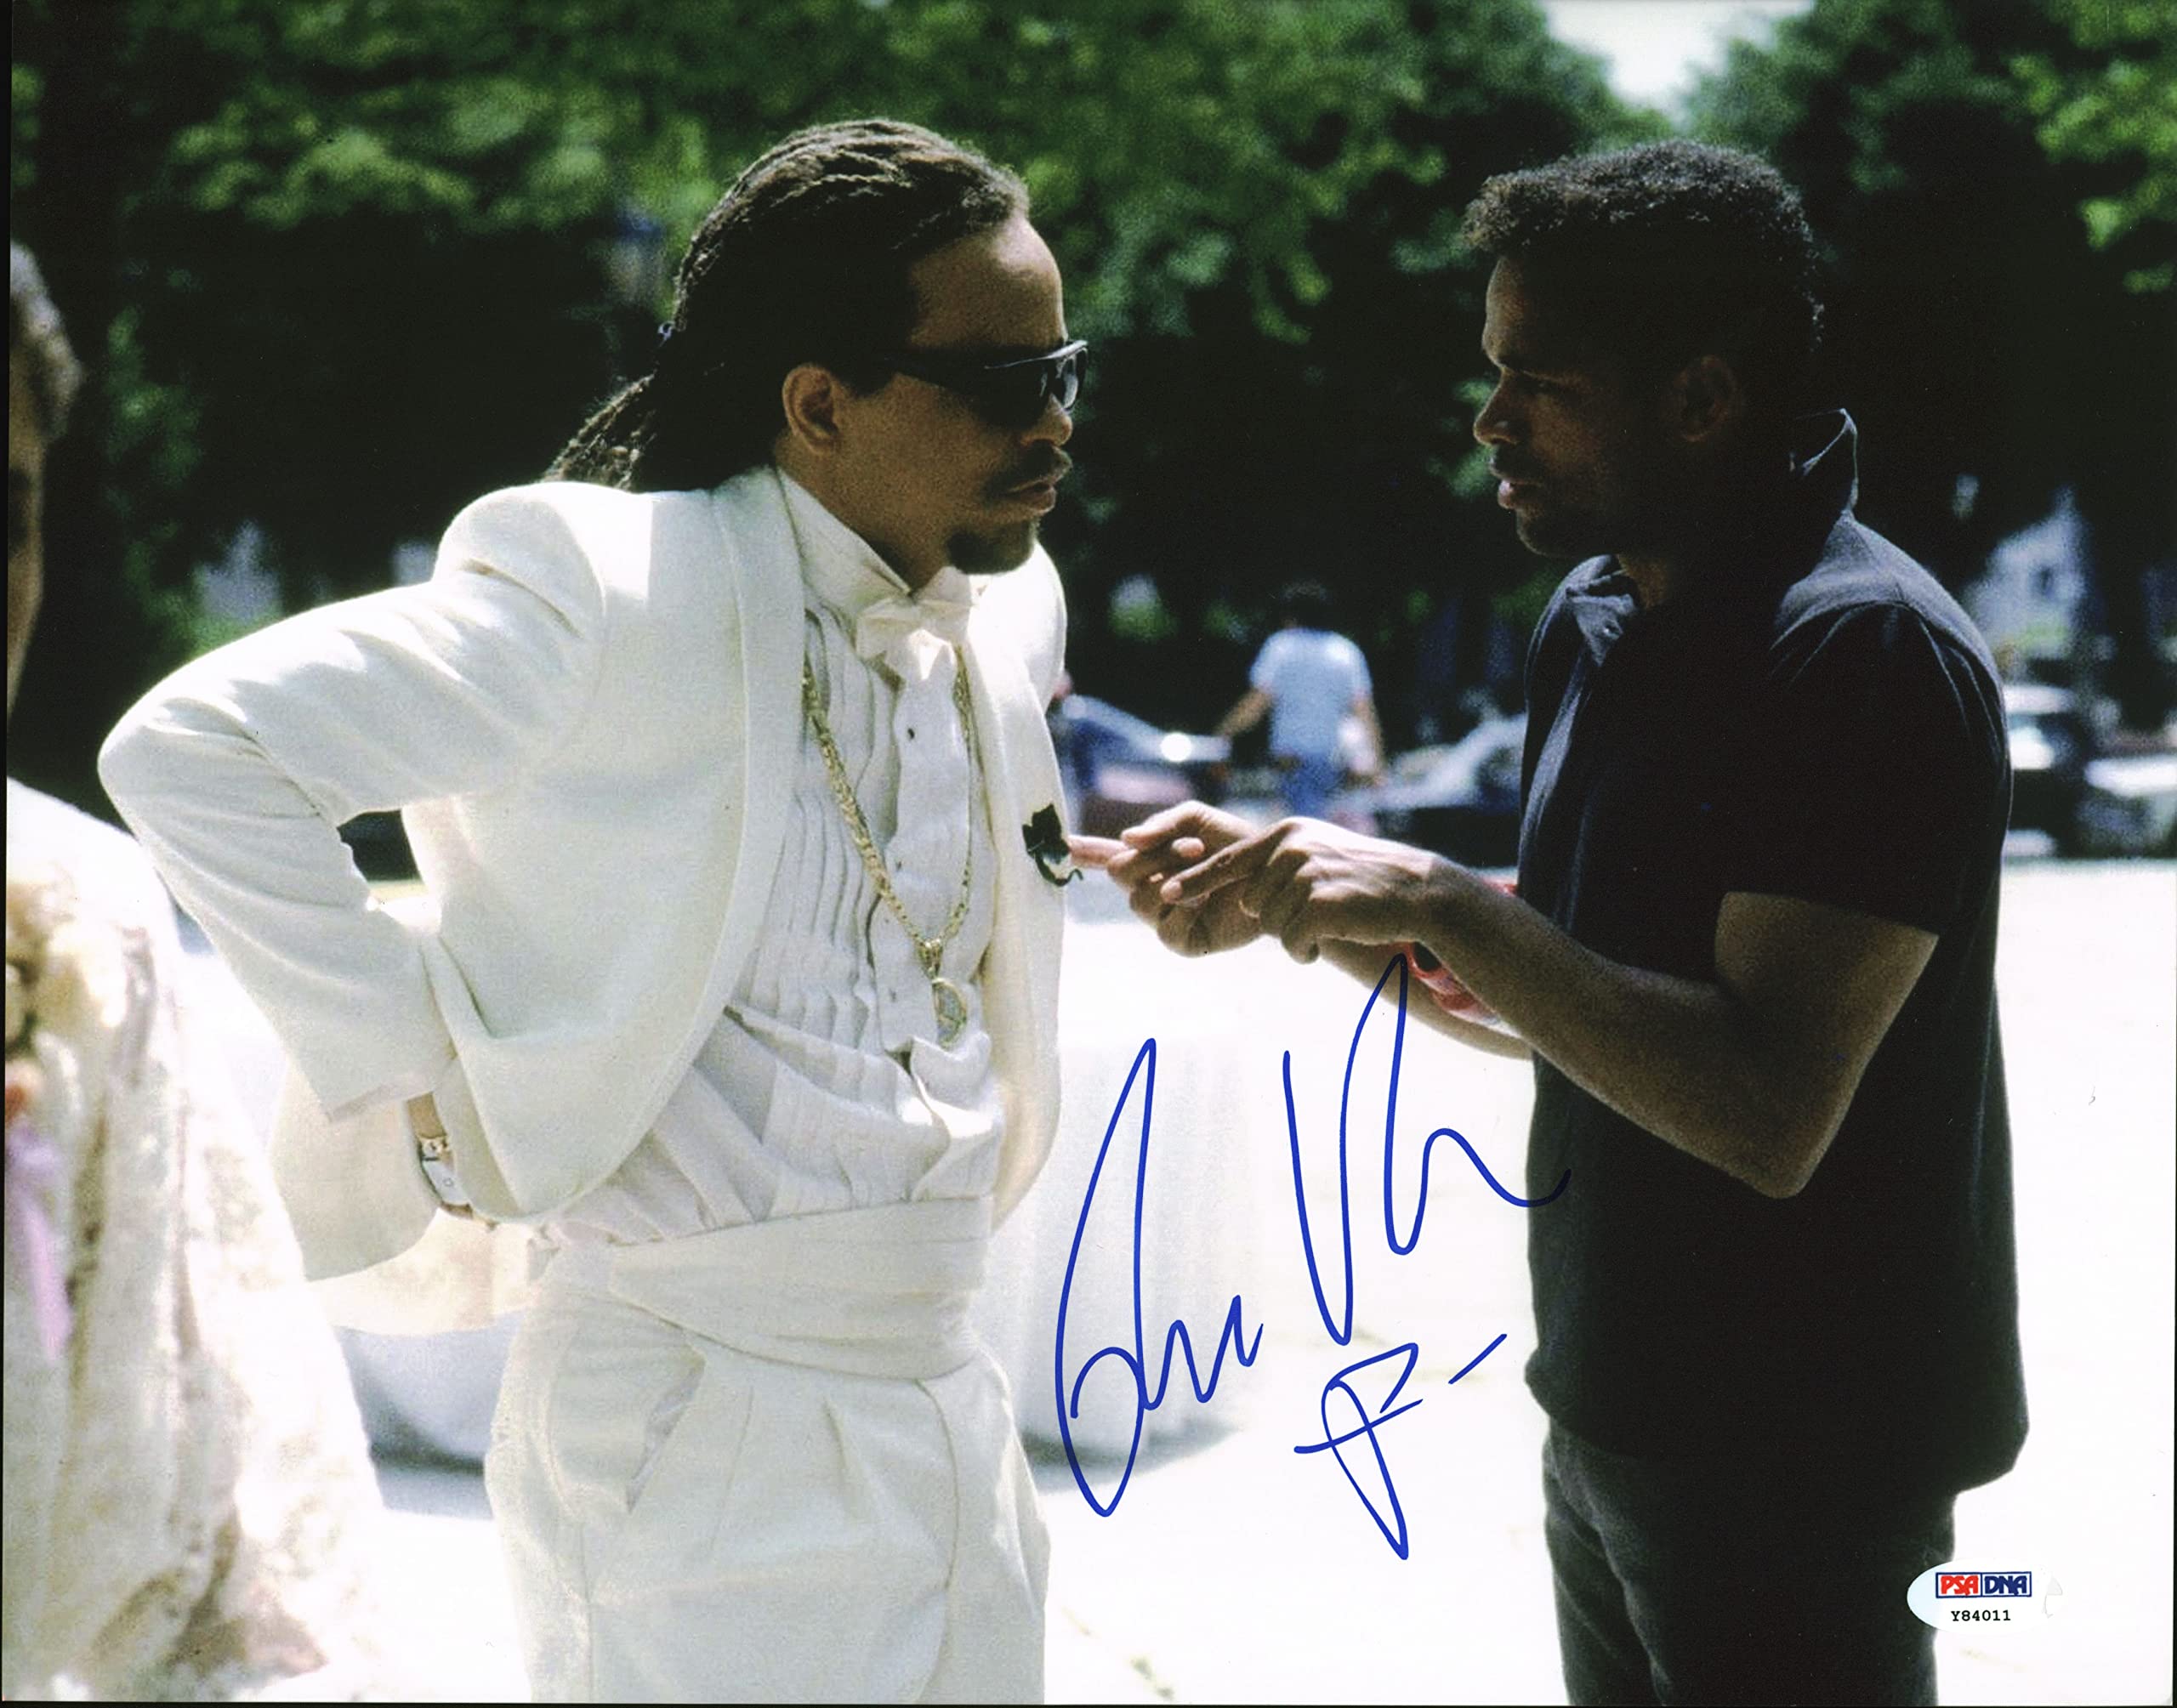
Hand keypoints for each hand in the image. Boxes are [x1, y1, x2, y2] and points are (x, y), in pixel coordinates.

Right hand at [1070, 801, 1261, 955]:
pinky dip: (1184, 909)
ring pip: (1139, 901)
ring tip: (1203, 865)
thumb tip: (1125, 839)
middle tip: (1191, 846)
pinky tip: (1204, 898)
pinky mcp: (1184, 941)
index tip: (1058, 844)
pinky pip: (1165, 929)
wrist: (1274, 872)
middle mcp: (1150, 887)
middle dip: (1153, 855)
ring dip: (1171, 877)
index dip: (1079, 853)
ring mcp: (1164, 916)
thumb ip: (1161, 824)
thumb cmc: (1236, 843)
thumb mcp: (1196, 819)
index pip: (1104, 856)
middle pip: (1120, 873)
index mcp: (1149, 858)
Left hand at [1158, 817, 1455, 963]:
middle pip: (1253, 904)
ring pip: (1273, 925)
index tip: (1168, 894)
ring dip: (1295, 936)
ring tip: (1331, 922)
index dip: (1196, 880)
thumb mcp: (1316, 856)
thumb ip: (1277, 866)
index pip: (1228, 861)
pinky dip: (1305, 950)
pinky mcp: (1321, 904)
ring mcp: (1306, 874)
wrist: (1415, 890)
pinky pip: (1292, 941)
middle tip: (1316, 916)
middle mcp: (1291, 849)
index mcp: (1286, 834)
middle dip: (1278, 921)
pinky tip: (1333, 936)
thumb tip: (1242, 896)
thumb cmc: (1362, 879)